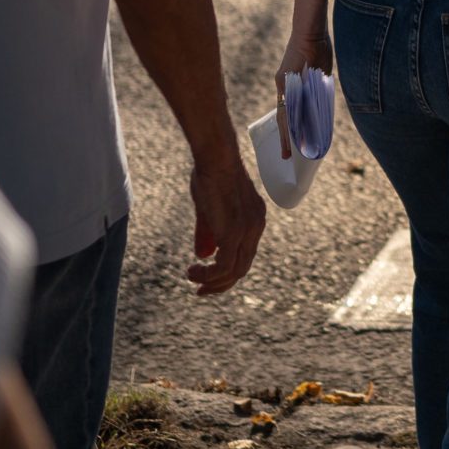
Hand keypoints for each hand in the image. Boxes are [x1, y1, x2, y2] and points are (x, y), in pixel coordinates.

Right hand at [186, 151, 264, 295]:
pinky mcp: (234, 232)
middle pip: (243, 267)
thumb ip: (208, 232)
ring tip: (192, 278)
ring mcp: (248, 230)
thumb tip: (203, 256)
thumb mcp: (209, 208)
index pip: (245, 254)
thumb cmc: (209, 174)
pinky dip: (208, 274)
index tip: (208, 278)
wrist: (215, 157)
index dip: (227, 270)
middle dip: (221, 283)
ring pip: (234, 271)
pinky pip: (224, 266)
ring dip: (211, 281)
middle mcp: (256, 227)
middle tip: (200, 290)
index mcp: (255, 219)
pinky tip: (193, 271)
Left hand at [276, 24, 330, 159]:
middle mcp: (283, 85)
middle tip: (286, 156)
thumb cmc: (318, 46)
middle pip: (285, 116)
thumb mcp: (320, 74)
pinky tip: (294, 135)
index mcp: (291, 84)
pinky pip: (288, 106)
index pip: (291, 111)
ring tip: (288, 152)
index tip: (295, 144)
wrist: (311, 31)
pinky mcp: (284, 80)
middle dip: (286, 138)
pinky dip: (291, 121)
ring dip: (287, 134)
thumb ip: (317, 89)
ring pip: (284, 114)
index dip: (292, 129)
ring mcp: (282, 83)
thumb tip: (320, 106)